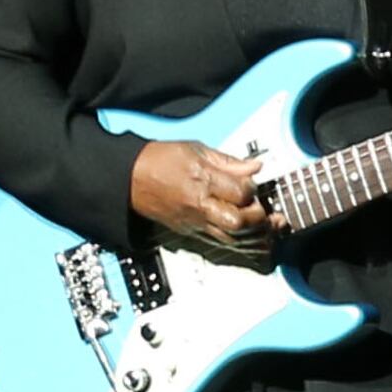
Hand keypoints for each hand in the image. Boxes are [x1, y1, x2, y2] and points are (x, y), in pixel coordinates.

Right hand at [132, 139, 276, 248]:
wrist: (131, 179)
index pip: (241, 192)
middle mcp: (199, 204)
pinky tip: (246, 233)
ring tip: (259, 222)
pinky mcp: (191, 232)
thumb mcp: (196, 150)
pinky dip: (238, 239)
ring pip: (232, 238)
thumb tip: (253, 167)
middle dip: (257, 216)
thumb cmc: (159, 161)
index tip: (251, 183)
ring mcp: (195, 222)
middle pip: (239, 222)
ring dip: (252, 232)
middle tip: (259, 207)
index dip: (253, 189)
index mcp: (201, 179)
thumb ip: (228, 162)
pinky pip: (221, 242)